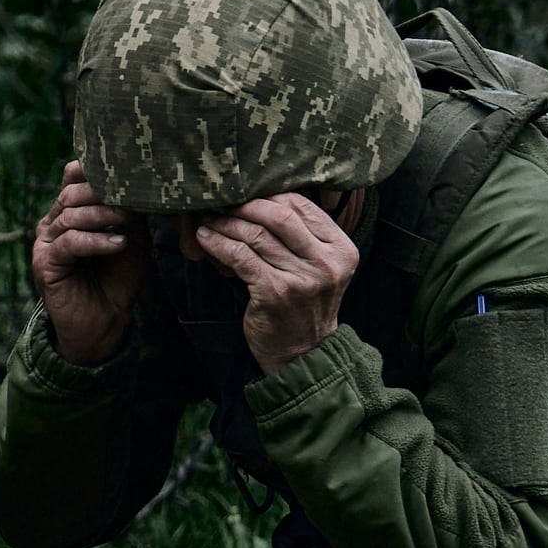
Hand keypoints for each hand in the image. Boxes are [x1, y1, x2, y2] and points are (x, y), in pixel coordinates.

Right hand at [29, 158, 148, 367]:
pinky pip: (70, 243)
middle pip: (71, 192)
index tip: (124, 171)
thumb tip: (139, 184)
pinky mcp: (45, 264)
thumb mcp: (132, 237)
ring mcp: (46, 242)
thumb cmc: (118, 278)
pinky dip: (96, 241)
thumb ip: (130, 212)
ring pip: (70, 215)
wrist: (104, 322)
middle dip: (103, 193)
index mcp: (70, 211)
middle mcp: (54, 222)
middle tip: (131, 199)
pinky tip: (118, 244)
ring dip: (103, 216)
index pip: (73, 177)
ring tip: (128, 224)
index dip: (93, 170)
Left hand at [189, 193, 359, 372]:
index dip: (269, 195)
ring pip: (257, 235)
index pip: (303, 206)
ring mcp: (302, 279)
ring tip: (209, 221)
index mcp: (342, 249)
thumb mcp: (319, 269)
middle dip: (245, 206)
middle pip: (279, 216)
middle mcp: (326, 263)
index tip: (246, 194)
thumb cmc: (304, 306)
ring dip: (227, 224)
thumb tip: (263, 199)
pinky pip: (241, 257)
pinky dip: (219, 244)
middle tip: (223, 204)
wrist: (303, 353)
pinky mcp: (275, 292)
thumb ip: (303, 238)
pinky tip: (206, 239)